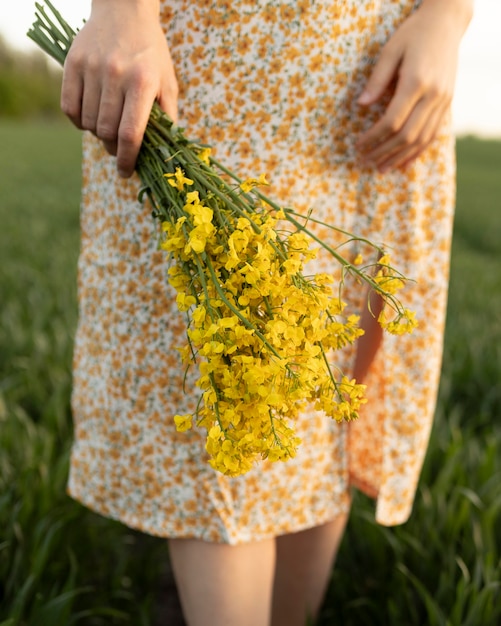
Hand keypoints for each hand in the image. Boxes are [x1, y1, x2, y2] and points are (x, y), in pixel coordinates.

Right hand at [61, 0, 177, 177]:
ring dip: (97, 133)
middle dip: (113, 148)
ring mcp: (92, 68)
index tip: (127, 173)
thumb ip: (167, 119)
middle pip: (107, 132)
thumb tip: (164, 156)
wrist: (125, 12)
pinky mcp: (72, 63)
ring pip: (87, 123)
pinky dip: (78, 120)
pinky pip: (69, 108)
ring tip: (107, 124)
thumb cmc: (151, 55)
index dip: (128, 160)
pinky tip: (90, 115)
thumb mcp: (168, 84)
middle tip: (119, 146)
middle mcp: (116, 75)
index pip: (131, 134)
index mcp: (143, 83)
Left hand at [355, 0, 472, 171]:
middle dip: (384, 152)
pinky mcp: (447, 103)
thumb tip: (361, 106)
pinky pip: (433, 134)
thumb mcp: (390, 51)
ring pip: (421, 139)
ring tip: (382, 169)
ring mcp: (443, 101)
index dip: (374, 137)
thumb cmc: (413, 33)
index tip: (358, 145)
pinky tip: (404, 162)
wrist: (446, 23)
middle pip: (407, 135)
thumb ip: (377, 80)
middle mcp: (433, 95)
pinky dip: (418, 151)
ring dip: (400, 157)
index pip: (392, 121)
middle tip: (366, 162)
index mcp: (416, 82)